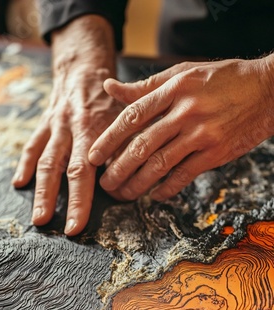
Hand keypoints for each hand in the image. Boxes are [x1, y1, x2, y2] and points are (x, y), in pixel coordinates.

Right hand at [12, 16, 120, 235]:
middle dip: (53, 200)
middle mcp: (70, 130)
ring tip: (37, 216)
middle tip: (48, 226)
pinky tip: (20, 183)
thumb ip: (124, 148)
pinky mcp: (44, 124)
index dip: (79, 200)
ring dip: (39, 190)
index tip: (77, 226)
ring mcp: (55, 127)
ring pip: (43, 161)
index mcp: (93, 130)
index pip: (83, 171)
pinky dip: (25, 164)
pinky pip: (32, 145)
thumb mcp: (125, 118)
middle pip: (59, 169)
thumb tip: (127, 182)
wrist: (86, 68)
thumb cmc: (112, 99)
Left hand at [88, 57, 273, 201]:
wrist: (266, 91)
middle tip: (105, 184)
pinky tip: (155, 196)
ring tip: (123, 194)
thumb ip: (145, 86)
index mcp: (174, 88)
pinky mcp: (215, 153)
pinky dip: (167, 189)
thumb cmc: (223, 80)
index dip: (109, 139)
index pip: (132, 116)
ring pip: (160, 164)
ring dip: (137, 184)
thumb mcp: (184, 73)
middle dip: (118, 169)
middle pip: (142, 145)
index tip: (93, 157)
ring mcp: (201, 134)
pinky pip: (184, 175)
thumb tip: (111, 88)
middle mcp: (185, 111)